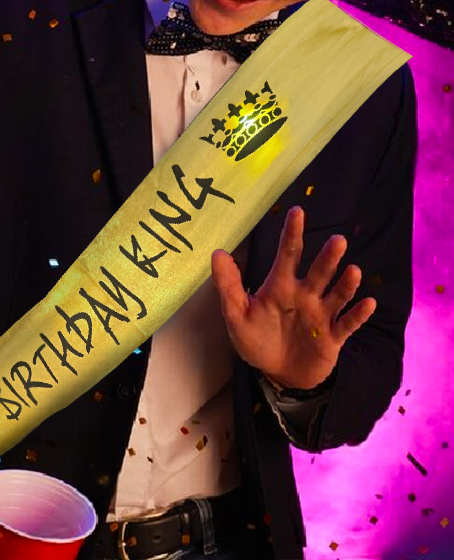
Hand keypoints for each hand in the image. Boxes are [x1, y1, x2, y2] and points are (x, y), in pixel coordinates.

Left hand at [210, 206, 375, 390]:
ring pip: (336, 295)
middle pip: (317, 272)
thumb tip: (218, 252)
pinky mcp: (333, 338)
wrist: (277, 375)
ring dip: (346, 284)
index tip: (298, 211)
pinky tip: (369, 303)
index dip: (292, 234)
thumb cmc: (257, 340)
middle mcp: (304, 296)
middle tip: (337, 240)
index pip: (287, 255)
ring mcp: (320, 316)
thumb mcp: (236, 315)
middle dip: (327, 257)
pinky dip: (358, 315)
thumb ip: (228, 286)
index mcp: (280, 287)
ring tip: (353, 270)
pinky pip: (348, 324)